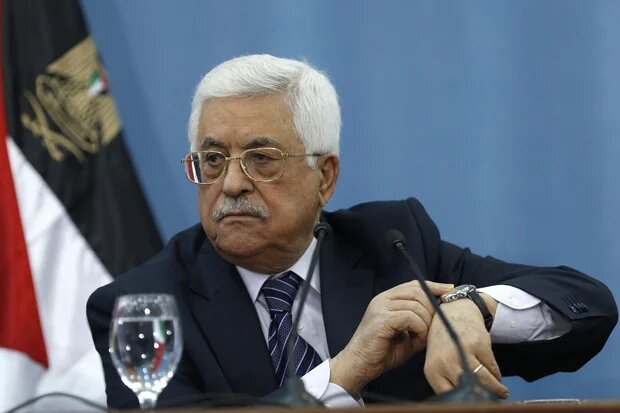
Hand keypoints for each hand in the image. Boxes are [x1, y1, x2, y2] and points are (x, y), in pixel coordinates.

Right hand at [330, 280, 453, 393]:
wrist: (359, 365)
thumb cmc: (382, 352)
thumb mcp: (406, 335)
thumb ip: (420, 324)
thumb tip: (442, 318)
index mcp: (387, 299)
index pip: (414, 285)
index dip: (433, 286)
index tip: (449, 290)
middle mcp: (383, 299)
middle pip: (418, 292)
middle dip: (431, 309)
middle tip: (431, 328)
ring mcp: (381, 307)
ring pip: (416, 305)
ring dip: (425, 323)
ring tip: (421, 337)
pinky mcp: (382, 319)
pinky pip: (410, 317)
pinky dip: (419, 328)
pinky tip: (416, 339)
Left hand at [424, 297, 509, 398]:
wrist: (454, 311)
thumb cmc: (445, 340)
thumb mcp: (439, 361)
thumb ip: (448, 380)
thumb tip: (465, 400)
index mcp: (432, 371)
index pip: (449, 396)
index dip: (465, 401)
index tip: (475, 402)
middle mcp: (445, 363)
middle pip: (469, 390)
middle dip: (483, 397)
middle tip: (492, 399)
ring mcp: (462, 353)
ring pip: (485, 382)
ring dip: (497, 389)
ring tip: (501, 392)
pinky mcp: (479, 345)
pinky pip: (493, 369)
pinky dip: (497, 375)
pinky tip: (497, 376)